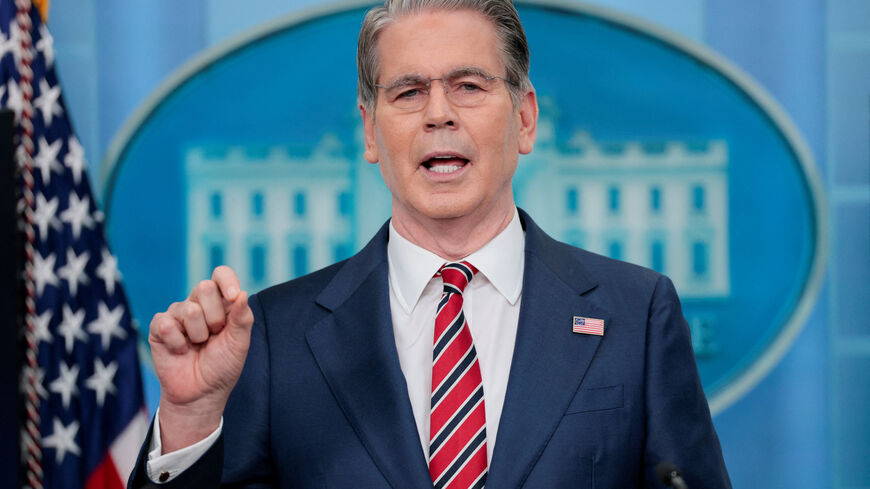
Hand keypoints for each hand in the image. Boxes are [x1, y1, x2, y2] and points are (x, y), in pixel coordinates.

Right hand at [148, 265, 253, 452]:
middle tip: (214, 335)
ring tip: (198, 346)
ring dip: (198, 334)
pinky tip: (180, 350)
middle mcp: (198, 303)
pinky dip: (178, 343)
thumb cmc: (223, 365)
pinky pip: (167, 324)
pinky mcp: (159, 327)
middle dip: (215, 316)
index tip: (232, 295)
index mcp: (221, 302)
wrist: (202, 393)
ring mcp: (177, 314)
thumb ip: (242, 318)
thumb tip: (242, 294)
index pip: (221, 274)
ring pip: (189, 309)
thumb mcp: (239, 342)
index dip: (226, 280)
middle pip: (204, 287)